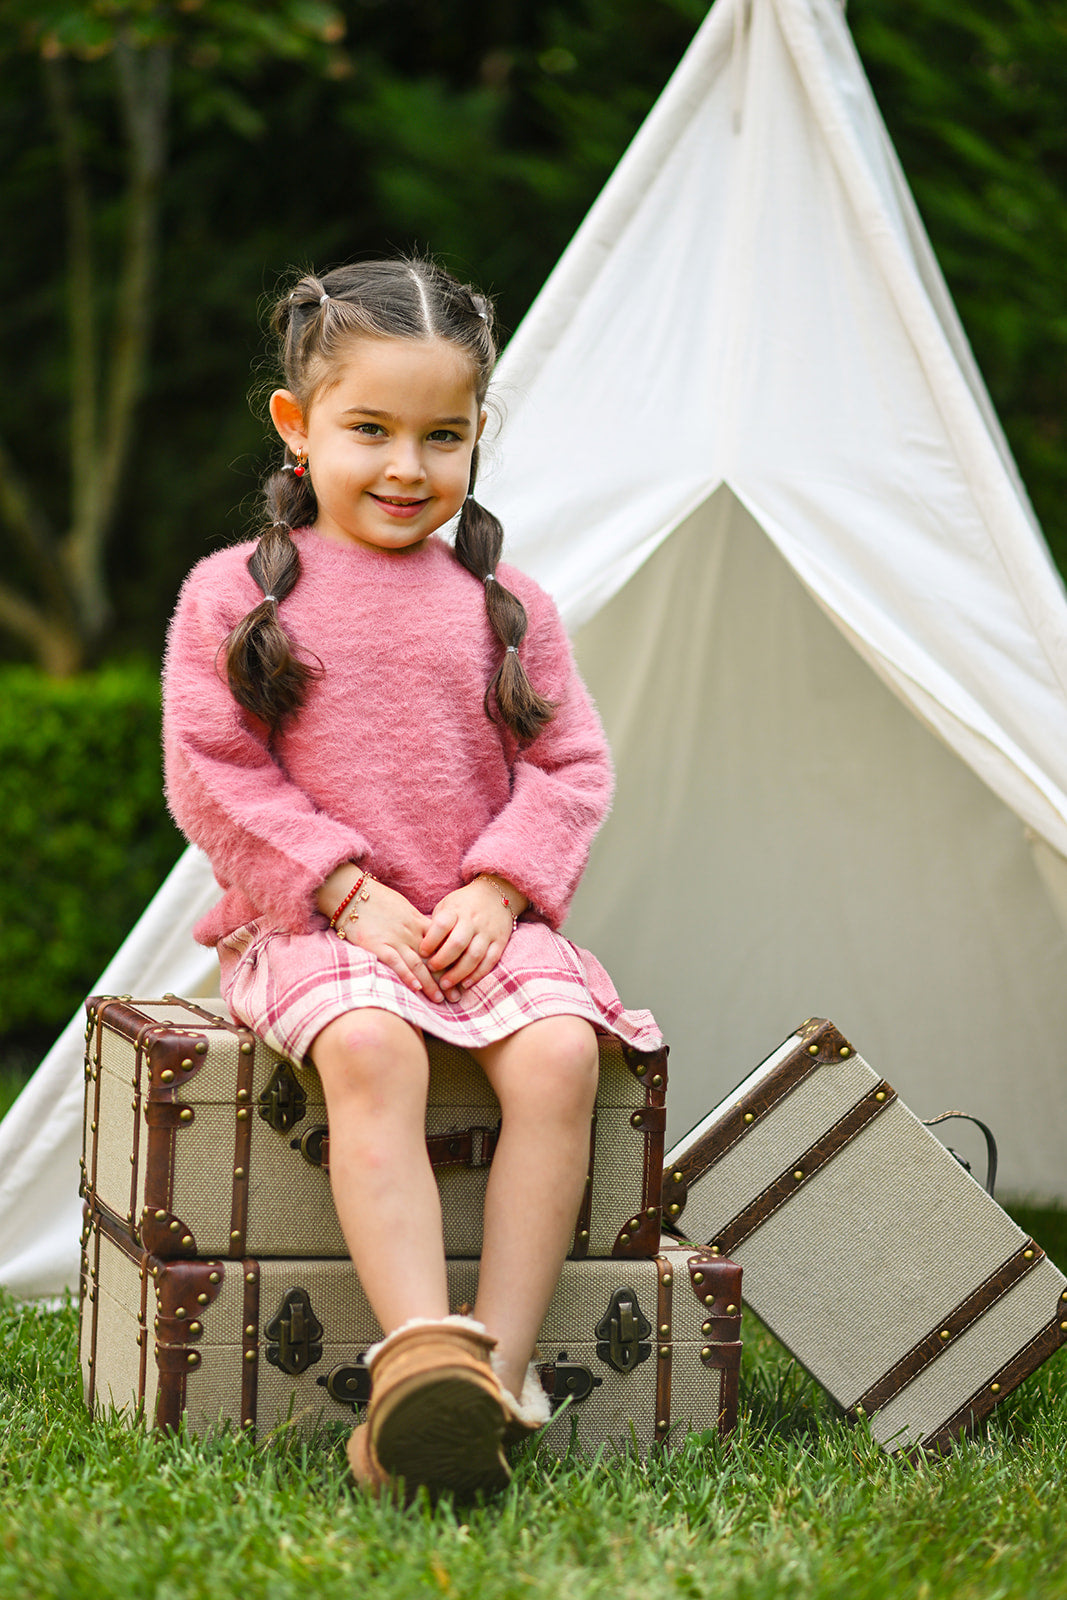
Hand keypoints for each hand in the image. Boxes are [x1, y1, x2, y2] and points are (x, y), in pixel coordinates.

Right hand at [318, 867, 446, 1003]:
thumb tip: (429, 938)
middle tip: (457, 997)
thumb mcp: (403, 908)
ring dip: (429, 983)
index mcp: (417, 922)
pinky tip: (416, 987)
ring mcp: (394, 938)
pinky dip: (406, 975)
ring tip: (440, 999)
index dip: (452, 963)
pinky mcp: (377, 944)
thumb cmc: (376, 900)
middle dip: (446, 978)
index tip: (461, 977)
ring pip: (417, 963)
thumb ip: (416, 923)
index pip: (441, 945)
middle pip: (433, 958)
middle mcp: (409, 931)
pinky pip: (395, 961)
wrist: (351, 892)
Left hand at [420, 875, 525, 999]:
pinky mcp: (500, 942)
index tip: (422, 952)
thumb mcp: (447, 906)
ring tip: (445, 984)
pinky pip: (490, 961)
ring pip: (474, 955)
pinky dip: (477, 975)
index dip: (430, 940)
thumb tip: (420, 949)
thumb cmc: (463, 905)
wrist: (496, 895)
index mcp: (456, 910)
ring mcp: (488, 932)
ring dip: (458, 973)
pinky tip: (465, 984)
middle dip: (443, 960)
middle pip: (458, 943)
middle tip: (432, 970)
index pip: (442, 925)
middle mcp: (473, 921)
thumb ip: (436, 925)